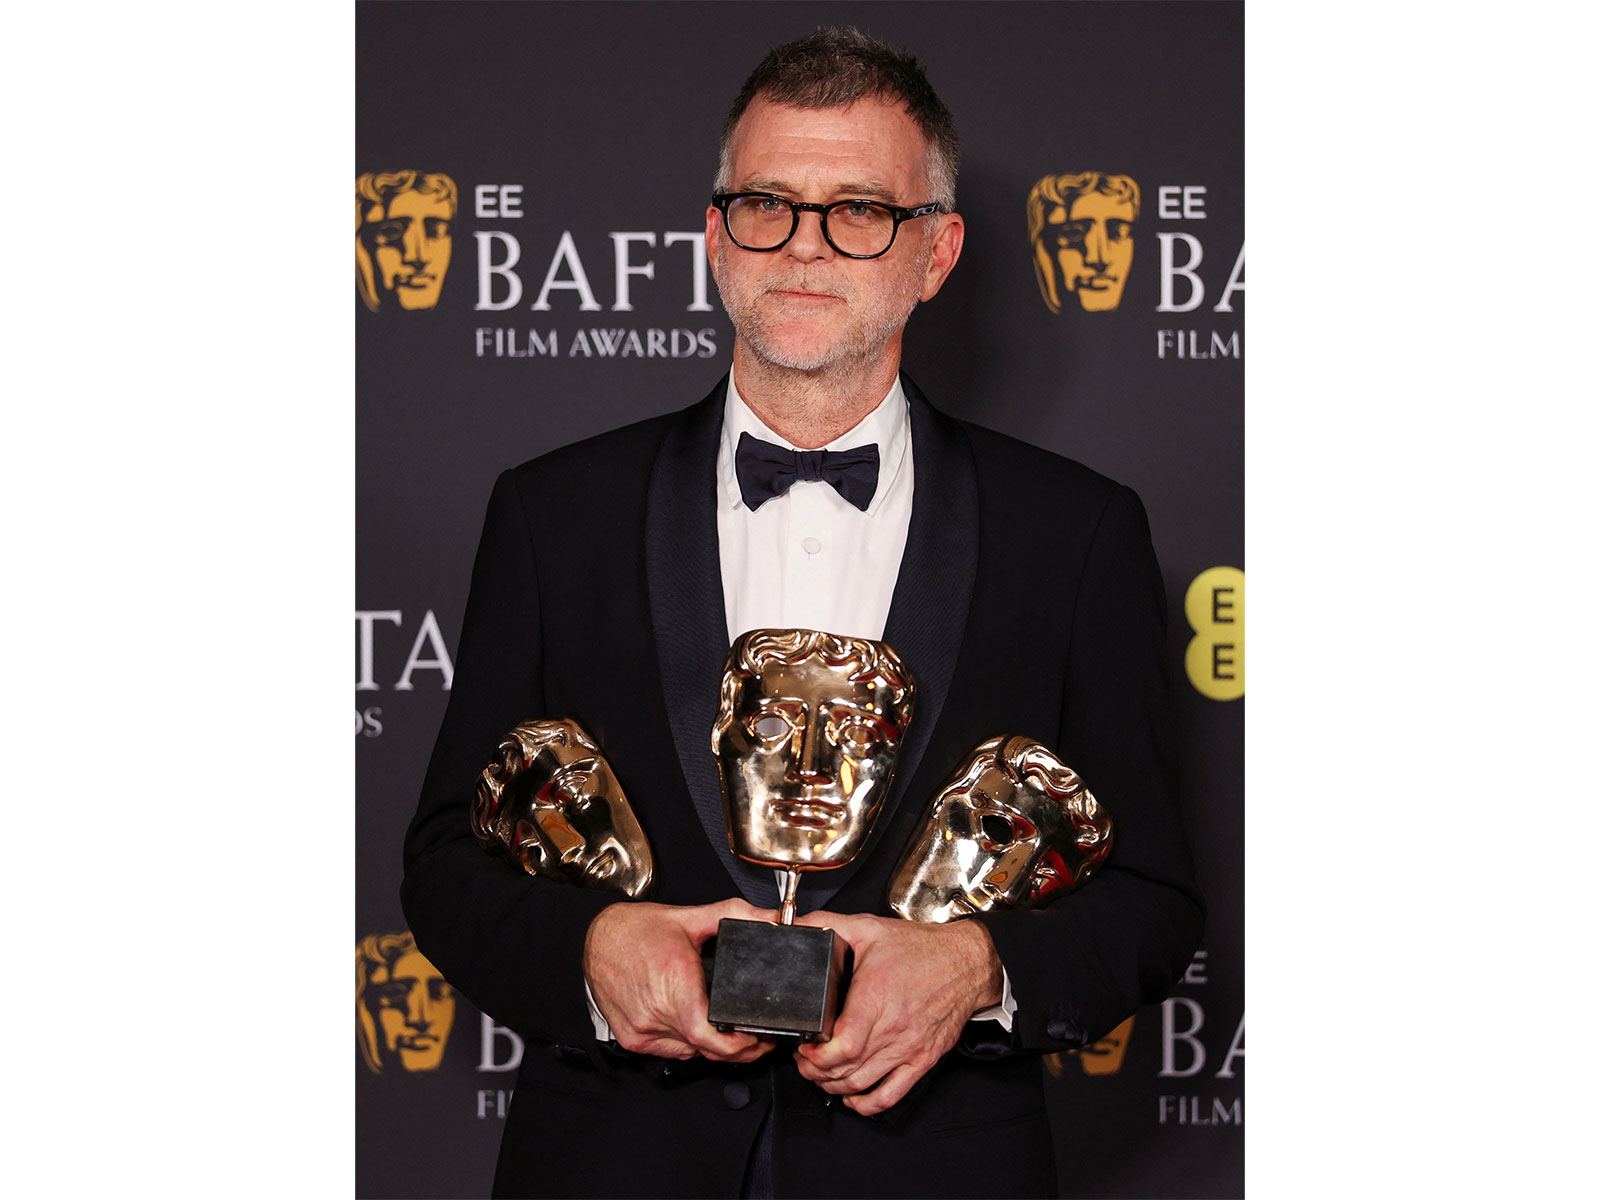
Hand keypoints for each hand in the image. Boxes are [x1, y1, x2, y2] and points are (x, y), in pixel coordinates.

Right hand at [583, 897, 778, 1062]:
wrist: (596, 938)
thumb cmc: (637, 930)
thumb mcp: (690, 917)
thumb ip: (735, 914)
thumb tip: (772, 917)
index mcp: (674, 983)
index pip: (709, 1036)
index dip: (738, 1046)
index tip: (757, 1039)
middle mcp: (656, 1010)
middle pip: (705, 1048)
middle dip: (736, 1047)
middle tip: (754, 1036)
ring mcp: (642, 1029)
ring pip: (690, 1052)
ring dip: (711, 1047)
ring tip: (727, 1031)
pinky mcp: (632, 1039)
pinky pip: (670, 1051)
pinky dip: (687, 1044)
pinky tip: (695, 1028)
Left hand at [792, 912, 1002, 1115]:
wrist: (965, 962)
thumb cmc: (920, 948)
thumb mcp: (869, 927)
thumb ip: (827, 924)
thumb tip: (795, 925)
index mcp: (877, 997)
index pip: (844, 1046)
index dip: (816, 1056)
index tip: (804, 1048)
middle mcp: (894, 1027)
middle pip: (847, 1069)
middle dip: (816, 1072)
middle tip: (804, 1061)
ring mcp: (909, 1047)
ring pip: (863, 1084)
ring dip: (835, 1086)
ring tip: (821, 1075)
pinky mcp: (923, 1059)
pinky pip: (892, 1094)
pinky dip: (868, 1104)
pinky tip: (853, 1097)